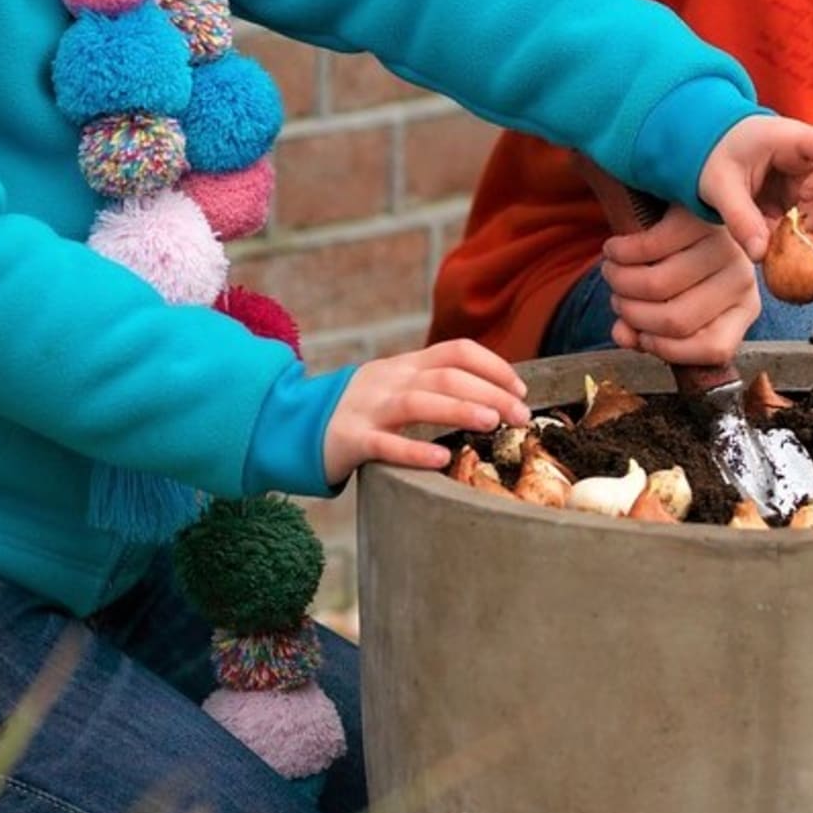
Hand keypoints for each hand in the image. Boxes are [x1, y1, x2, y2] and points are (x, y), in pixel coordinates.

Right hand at [323, 340, 530, 486]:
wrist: (292, 424)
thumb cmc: (359, 412)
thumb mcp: (394, 386)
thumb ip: (432, 386)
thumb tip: (493, 399)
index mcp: (405, 366)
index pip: (456, 351)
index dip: (493, 366)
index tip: (520, 389)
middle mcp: (389, 380)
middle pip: (446, 376)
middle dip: (490, 392)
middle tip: (521, 415)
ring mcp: (368, 408)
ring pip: (418, 403)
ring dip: (459, 410)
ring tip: (492, 424)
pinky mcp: (349, 439)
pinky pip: (384, 445)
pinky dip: (414, 452)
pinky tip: (441, 461)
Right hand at [600, 205, 761, 366]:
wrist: (691, 198)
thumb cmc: (680, 261)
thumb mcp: (677, 299)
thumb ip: (648, 328)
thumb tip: (623, 337)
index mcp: (744, 308)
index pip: (715, 349)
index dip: (669, 350)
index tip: (641, 336)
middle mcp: (741, 279)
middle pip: (676, 320)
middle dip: (633, 315)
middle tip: (617, 300)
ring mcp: (723, 246)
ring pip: (657, 286)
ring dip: (620, 284)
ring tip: (611, 274)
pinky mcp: (697, 217)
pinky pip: (648, 247)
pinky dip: (620, 254)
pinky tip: (613, 250)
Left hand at [697, 115, 812, 279]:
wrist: (713, 151)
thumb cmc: (718, 154)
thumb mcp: (719, 184)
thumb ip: (740, 217)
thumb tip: (760, 256)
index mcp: (795, 141)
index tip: (804, 195)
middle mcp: (812, 164)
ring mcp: (811, 186)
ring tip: (797, 277)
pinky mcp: (802, 207)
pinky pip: (810, 232)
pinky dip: (801, 252)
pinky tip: (784, 269)